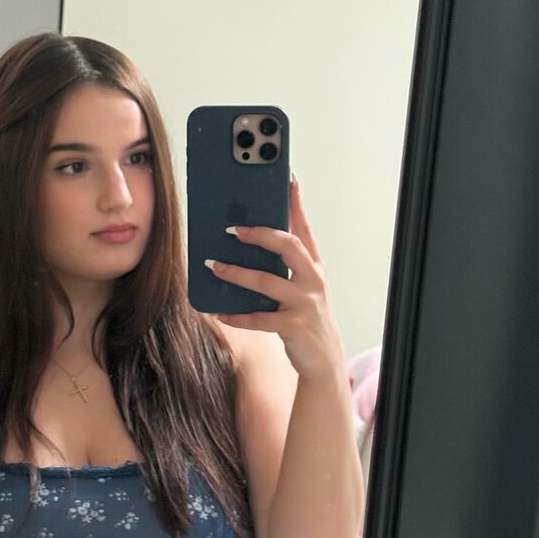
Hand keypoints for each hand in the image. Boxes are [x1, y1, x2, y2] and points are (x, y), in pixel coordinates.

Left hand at [205, 174, 346, 380]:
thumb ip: (282, 267)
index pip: (304, 228)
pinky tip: (219, 311)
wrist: (324, 358)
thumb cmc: (305, 316)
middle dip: (260, 234)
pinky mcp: (293, 327)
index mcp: (313, 266)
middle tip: (233, 228)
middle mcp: (312, 280)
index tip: (287, 179)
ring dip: (237, 273)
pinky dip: (236, 315)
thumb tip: (247, 243)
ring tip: (214, 266)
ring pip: (267, 282)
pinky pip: (259, 319)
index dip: (295, 204)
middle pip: (288, 247)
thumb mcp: (301, 287)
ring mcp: (304, 303)